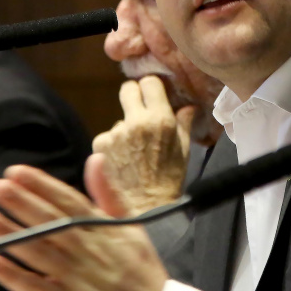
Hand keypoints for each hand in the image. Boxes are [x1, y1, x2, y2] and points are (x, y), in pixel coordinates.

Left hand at [0, 159, 166, 290]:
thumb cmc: (138, 265)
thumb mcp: (131, 225)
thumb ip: (109, 192)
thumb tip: (96, 158)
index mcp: (103, 229)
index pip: (69, 201)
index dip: (42, 185)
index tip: (17, 172)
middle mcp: (88, 251)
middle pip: (51, 223)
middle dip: (23, 204)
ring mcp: (76, 278)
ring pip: (39, 253)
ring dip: (12, 235)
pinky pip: (35, 289)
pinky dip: (13, 277)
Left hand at [92, 76, 193, 214]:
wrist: (146, 208)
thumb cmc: (169, 180)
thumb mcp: (184, 149)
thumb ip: (184, 122)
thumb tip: (189, 107)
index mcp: (160, 119)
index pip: (149, 82)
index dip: (151, 88)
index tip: (153, 94)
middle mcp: (136, 122)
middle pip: (127, 89)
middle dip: (134, 95)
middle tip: (140, 110)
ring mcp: (115, 134)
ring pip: (119, 119)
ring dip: (126, 129)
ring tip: (136, 151)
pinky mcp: (101, 147)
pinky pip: (107, 137)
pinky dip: (113, 146)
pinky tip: (123, 160)